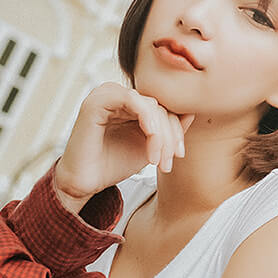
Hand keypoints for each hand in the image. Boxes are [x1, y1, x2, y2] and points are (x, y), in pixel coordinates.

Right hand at [55, 82, 193, 206]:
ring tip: (157, 160)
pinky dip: (147, 119)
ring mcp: (107, 94)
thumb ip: (169, 129)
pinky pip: (133, 100)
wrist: (86, 182)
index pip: (164, 107)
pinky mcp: (97, 100)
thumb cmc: (114, 163)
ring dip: (160, 134)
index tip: (178, 155)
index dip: (176, 130)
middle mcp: (119, 94)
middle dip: (169, 136)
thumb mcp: (151, 146)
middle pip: (160, 106)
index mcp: (131, 103)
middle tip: (168, 162)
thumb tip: (192, 111)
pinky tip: (150, 138)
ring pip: (151, 105)